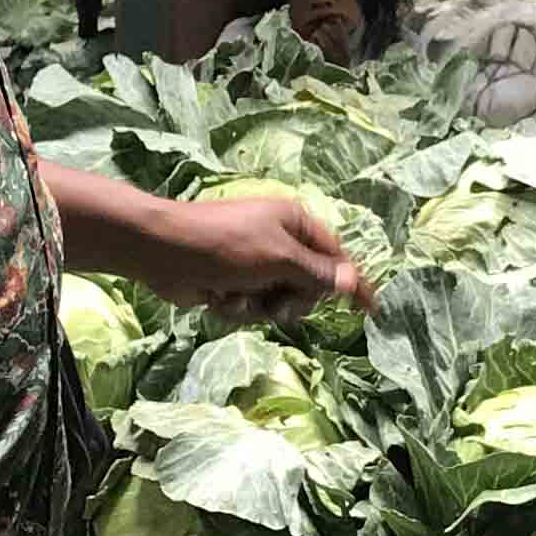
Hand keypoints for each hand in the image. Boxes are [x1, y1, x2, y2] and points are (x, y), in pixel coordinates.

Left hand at [149, 194, 372, 322]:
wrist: (164, 251)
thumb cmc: (226, 246)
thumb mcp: (279, 259)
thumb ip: (317, 274)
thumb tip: (352, 282)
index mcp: (295, 224)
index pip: (336, 257)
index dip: (352, 285)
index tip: (370, 311)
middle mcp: (279, 241)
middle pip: (308, 287)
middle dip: (291, 300)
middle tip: (275, 301)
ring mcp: (255, 263)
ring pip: (278, 302)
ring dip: (258, 307)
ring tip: (236, 296)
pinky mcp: (233, 283)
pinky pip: (251, 307)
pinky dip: (235, 307)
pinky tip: (216, 297)